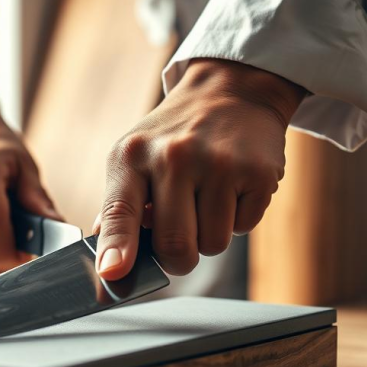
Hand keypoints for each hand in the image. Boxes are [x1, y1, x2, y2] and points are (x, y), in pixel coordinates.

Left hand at [93, 58, 305, 279]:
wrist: (232, 91)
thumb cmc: (175, 135)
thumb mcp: (135, 155)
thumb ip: (119, 207)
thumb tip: (108, 261)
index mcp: (133, 155)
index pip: (120, 211)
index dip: (117, 248)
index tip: (113, 275)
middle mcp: (174, 157)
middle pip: (174, 246)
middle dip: (177, 258)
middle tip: (180, 242)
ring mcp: (219, 164)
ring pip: (212, 244)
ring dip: (210, 235)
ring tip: (208, 198)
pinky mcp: (258, 172)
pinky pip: (244, 228)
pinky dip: (238, 218)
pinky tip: (233, 186)